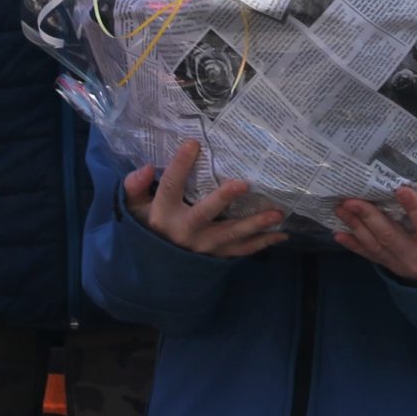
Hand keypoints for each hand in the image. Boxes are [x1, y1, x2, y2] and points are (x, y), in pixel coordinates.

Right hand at [125, 139, 286, 258]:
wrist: (152, 272)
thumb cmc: (148, 228)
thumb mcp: (134, 209)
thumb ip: (134, 187)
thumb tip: (145, 167)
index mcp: (163, 214)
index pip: (170, 186)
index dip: (180, 165)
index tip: (193, 143)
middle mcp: (184, 231)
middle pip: (205, 213)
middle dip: (223, 198)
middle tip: (243, 183)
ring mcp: (202, 247)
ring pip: (230, 234)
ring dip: (254, 224)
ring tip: (277, 213)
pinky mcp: (216, 257)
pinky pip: (240, 251)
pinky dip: (261, 243)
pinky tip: (281, 233)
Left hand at [333, 187, 416, 286]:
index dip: (414, 209)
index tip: (401, 188)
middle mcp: (416, 258)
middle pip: (390, 236)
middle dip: (369, 217)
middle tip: (352, 199)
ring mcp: (400, 264)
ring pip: (375, 244)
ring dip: (356, 226)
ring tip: (341, 208)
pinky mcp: (390, 266)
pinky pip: (369, 256)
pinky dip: (353, 245)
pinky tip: (338, 233)